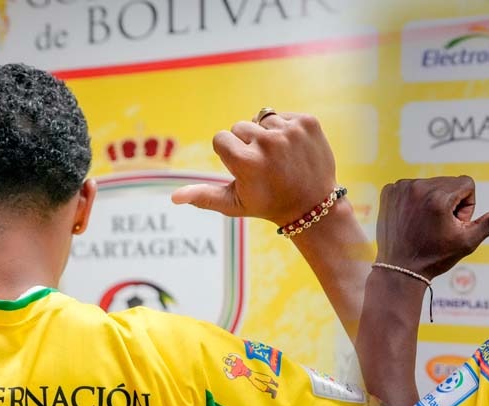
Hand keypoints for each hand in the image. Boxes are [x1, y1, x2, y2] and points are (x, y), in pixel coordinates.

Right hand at [171, 112, 335, 225]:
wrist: (314, 205)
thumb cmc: (269, 204)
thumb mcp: (235, 204)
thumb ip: (203, 197)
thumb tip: (173, 197)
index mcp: (247, 162)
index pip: (220, 138)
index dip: (230, 154)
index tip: (246, 168)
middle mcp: (268, 144)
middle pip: (240, 127)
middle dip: (248, 143)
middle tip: (266, 166)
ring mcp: (291, 132)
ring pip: (262, 119)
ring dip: (267, 135)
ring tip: (280, 158)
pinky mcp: (308, 122)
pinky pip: (283, 116)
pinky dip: (286, 130)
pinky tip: (294, 151)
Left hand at [376, 176, 488, 279]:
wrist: (400, 269)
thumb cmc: (436, 256)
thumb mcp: (468, 240)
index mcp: (439, 197)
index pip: (467, 184)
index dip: (465, 206)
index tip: (453, 224)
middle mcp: (419, 187)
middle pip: (449, 182)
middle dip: (450, 202)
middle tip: (438, 226)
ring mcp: (400, 188)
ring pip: (430, 183)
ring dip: (432, 200)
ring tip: (424, 224)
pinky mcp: (388, 191)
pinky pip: (411, 186)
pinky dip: (414, 200)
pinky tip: (410, 219)